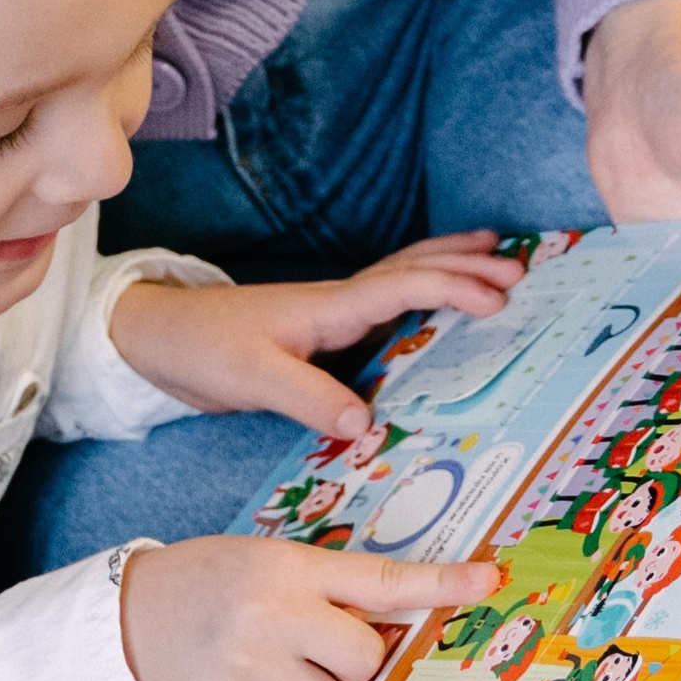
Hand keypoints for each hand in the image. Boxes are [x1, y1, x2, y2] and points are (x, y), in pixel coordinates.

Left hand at [108, 232, 521, 435]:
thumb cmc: (202, 349)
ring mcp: (331, 313)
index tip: (498, 297)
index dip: (453, 288)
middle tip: (521, 268)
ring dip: (449, 267)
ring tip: (495, 256)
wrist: (158, 336)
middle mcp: (337, 303)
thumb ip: (308, 398)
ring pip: (403, 280)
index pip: (404, 287)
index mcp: (328, 308)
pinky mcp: (322, 332)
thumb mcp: (252, 379)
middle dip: (468, 266)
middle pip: (414, 271)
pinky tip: (434, 305)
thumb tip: (366, 423)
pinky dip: (419, 295)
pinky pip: (385, 307)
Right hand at [118, 534, 497, 680]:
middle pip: (364, 658)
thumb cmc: (206, 593)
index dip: (441, 581)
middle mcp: (274, 612)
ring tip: (268, 678)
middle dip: (345, 665)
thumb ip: (324, 590)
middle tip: (305, 653)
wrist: (122, 625)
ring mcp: (252, 665)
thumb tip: (397, 629)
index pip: (381, 577)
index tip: (488, 580)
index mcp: (288, 567)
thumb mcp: (263, 567)